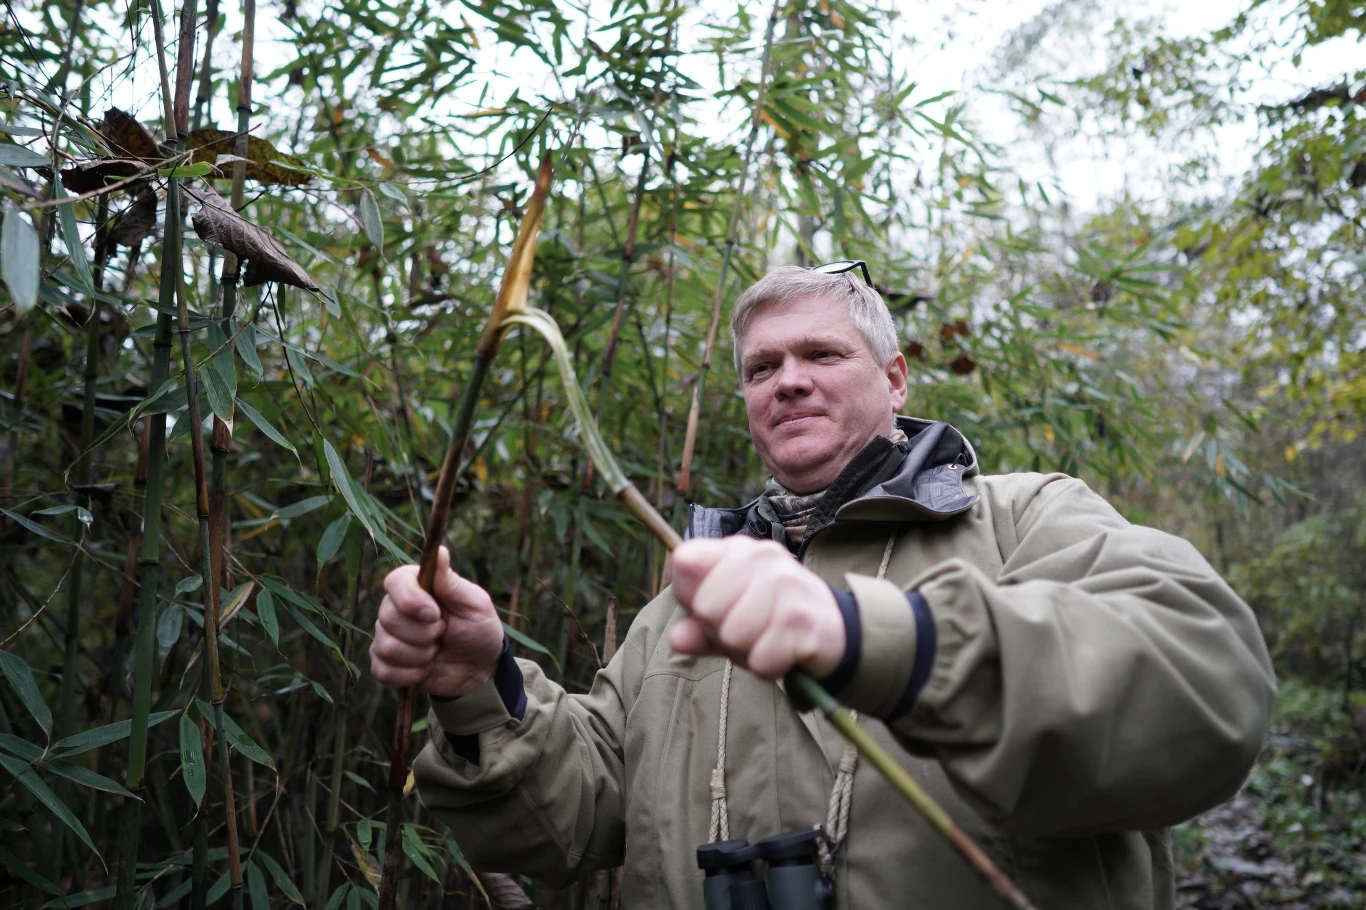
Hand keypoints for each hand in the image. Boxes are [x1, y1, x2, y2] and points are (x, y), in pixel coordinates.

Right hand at [369, 546, 505, 698]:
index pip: (394, 582)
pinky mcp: (384, 664)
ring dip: (420, 656)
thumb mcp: (474, 604)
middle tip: (444, 633)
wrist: (479, 667)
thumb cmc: (479, 628)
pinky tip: (426, 670)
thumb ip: (451, 582)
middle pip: (388, 618)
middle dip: (424, 634)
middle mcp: (395, 608)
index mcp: (416, 586)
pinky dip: (409, 675)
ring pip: (386, 647)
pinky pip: (382, 670)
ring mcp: (386, 636)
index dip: (410, 600)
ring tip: (436, 651)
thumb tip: (439, 551)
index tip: (434, 614)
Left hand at [667, 537, 844, 680]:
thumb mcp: (731, 619)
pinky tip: (785, 652)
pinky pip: (760, 659)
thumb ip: (700, 628)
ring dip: (747, 652)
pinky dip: (769, 666)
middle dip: (720, 632)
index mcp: (738, 548)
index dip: (689, 596)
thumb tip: (677, 639)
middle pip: (705, 606)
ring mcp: (785, 584)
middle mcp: (762, 555)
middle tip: (749, 630)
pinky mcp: (802, 618)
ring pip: (732, 635)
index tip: (713, 608)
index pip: (684, 561)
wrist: (835, 630)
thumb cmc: (773, 619)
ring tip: (768, 639)